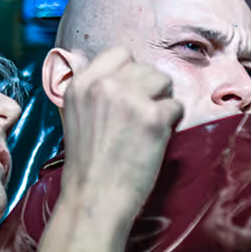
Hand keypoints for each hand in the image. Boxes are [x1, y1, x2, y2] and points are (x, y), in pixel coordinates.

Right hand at [57, 47, 183, 226]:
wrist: (94, 198)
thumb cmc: (88, 164)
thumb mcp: (74, 115)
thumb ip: (88, 88)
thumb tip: (91, 59)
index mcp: (80, 84)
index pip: (119, 53)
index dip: (131, 73)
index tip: (132, 94)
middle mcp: (103, 85)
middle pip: (145, 68)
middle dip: (150, 89)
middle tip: (142, 117)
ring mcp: (128, 99)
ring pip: (163, 80)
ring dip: (163, 101)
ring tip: (150, 126)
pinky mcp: (152, 118)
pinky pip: (176, 106)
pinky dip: (173, 122)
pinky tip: (157, 138)